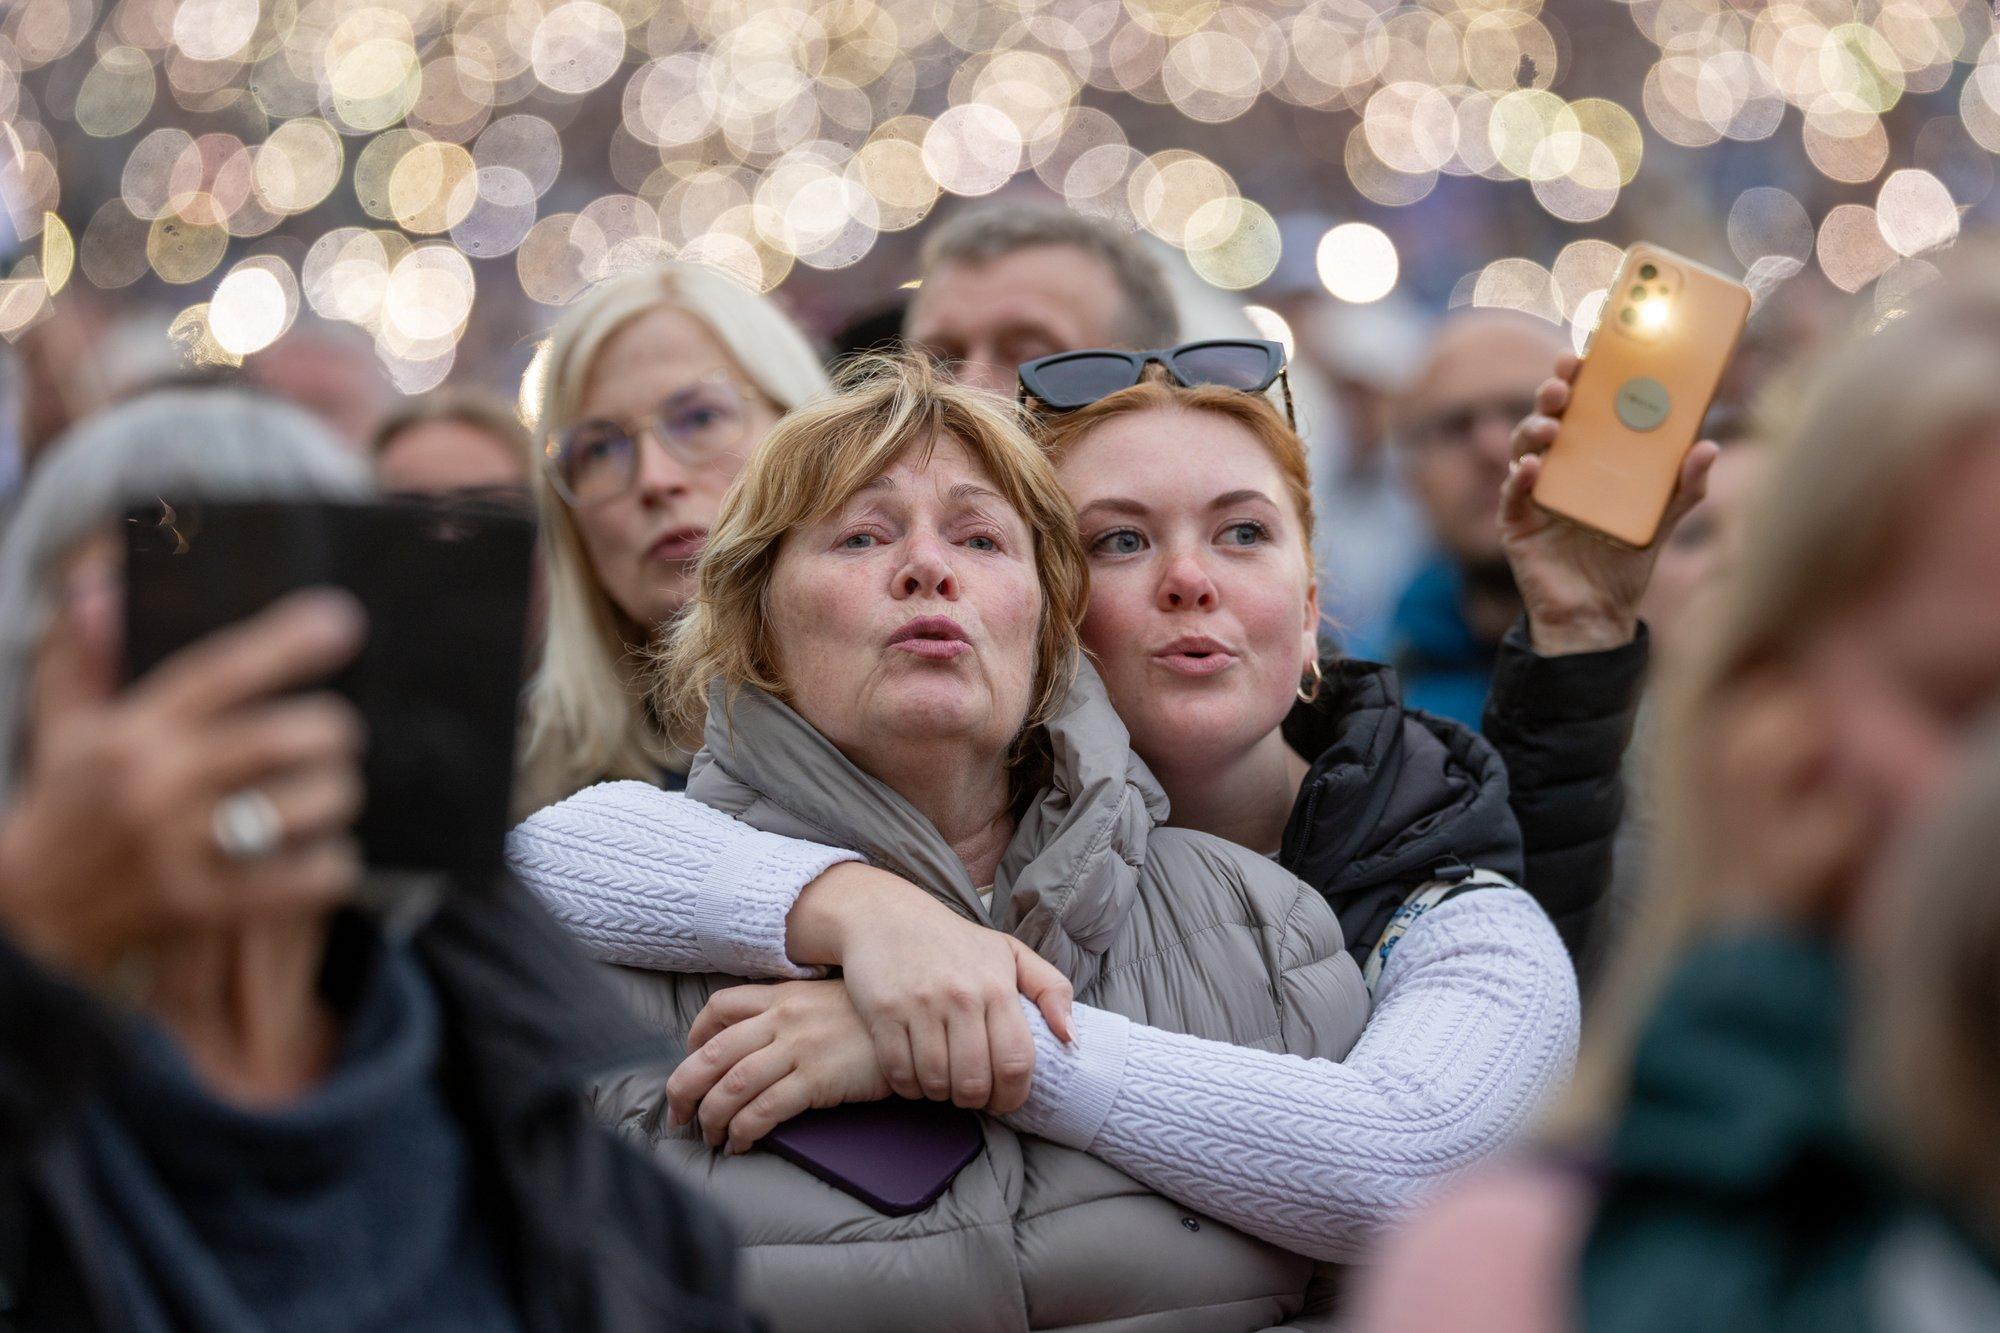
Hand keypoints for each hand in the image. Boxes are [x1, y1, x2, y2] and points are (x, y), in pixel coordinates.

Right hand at [0, 590, 367, 982]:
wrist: (30, 919)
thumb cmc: (68, 809)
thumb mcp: (68, 727)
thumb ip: (88, 655)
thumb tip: (96, 583)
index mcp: (133, 732)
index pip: (223, 671)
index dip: (289, 642)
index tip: (342, 621)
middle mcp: (159, 786)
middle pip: (292, 737)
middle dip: (333, 732)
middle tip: (331, 738)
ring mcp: (183, 850)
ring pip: (316, 803)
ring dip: (336, 797)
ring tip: (320, 797)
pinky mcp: (208, 908)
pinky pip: (314, 875)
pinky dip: (333, 863)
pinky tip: (316, 855)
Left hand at [666, 980, 890, 1153]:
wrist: (916, 1028)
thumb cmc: (873, 1020)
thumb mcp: (826, 1001)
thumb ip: (790, 1012)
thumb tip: (756, 1042)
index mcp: (782, 995)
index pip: (720, 1006)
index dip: (695, 1035)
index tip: (690, 1059)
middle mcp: (783, 1019)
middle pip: (713, 1052)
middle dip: (684, 1088)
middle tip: (678, 1114)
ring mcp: (799, 1048)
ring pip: (733, 1085)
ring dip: (712, 1117)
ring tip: (709, 1136)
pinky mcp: (817, 1079)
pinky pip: (764, 1110)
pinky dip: (743, 1131)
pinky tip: (740, 1143)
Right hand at [786, 861, 1070, 1114]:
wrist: (887, 916)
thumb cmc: (955, 942)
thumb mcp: (1011, 953)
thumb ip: (1051, 990)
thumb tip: (1071, 1038)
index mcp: (997, 985)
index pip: (1015, 1061)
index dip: (1013, 1095)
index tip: (1005, 1101)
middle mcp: (960, 996)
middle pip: (975, 1080)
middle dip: (975, 1101)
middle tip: (972, 1096)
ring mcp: (919, 1005)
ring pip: (936, 1082)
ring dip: (941, 1095)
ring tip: (944, 1084)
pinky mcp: (883, 1012)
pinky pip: (899, 1073)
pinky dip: (909, 1087)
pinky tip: (915, 1077)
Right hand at [1500, 353, 1719, 655]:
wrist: (1597, 614)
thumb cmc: (1626, 561)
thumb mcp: (1663, 518)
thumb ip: (1686, 484)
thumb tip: (1709, 445)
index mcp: (1591, 457)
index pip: (1584, 406)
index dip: (1582, 378)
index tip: (1589, 352)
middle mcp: (1560, 467)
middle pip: (1550, 416)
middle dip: (1552, 391)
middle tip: (1564, 379)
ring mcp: (1534, 492)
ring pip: (1523, 446)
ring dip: (1533, 428)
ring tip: (1552, 424)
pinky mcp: (1516, 521)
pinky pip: (1512, 492)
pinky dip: (1519, 476)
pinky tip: (1531, 468)